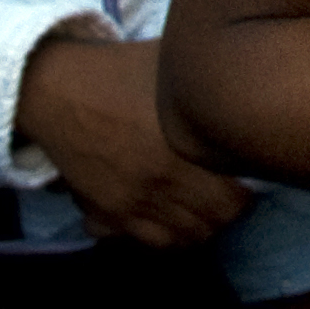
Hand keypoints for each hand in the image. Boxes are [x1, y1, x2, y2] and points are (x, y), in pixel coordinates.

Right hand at [15, 34, 251, 248]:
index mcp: (185, 149)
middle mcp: (162, 183)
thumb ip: (212, 80)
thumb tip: (249, 81)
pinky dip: (163, 238)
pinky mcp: (107, 212)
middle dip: (225, 214)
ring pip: (179, 241)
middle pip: (211, 225)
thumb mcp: (177, 66)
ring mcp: (133, 203)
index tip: (247, 179)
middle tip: (228, 195)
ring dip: (196, 229)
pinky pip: (144, 243)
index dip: (246, 193)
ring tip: (200, 209)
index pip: (235, 202)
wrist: (60, 91)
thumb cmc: (121, 70)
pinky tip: (168, 219)